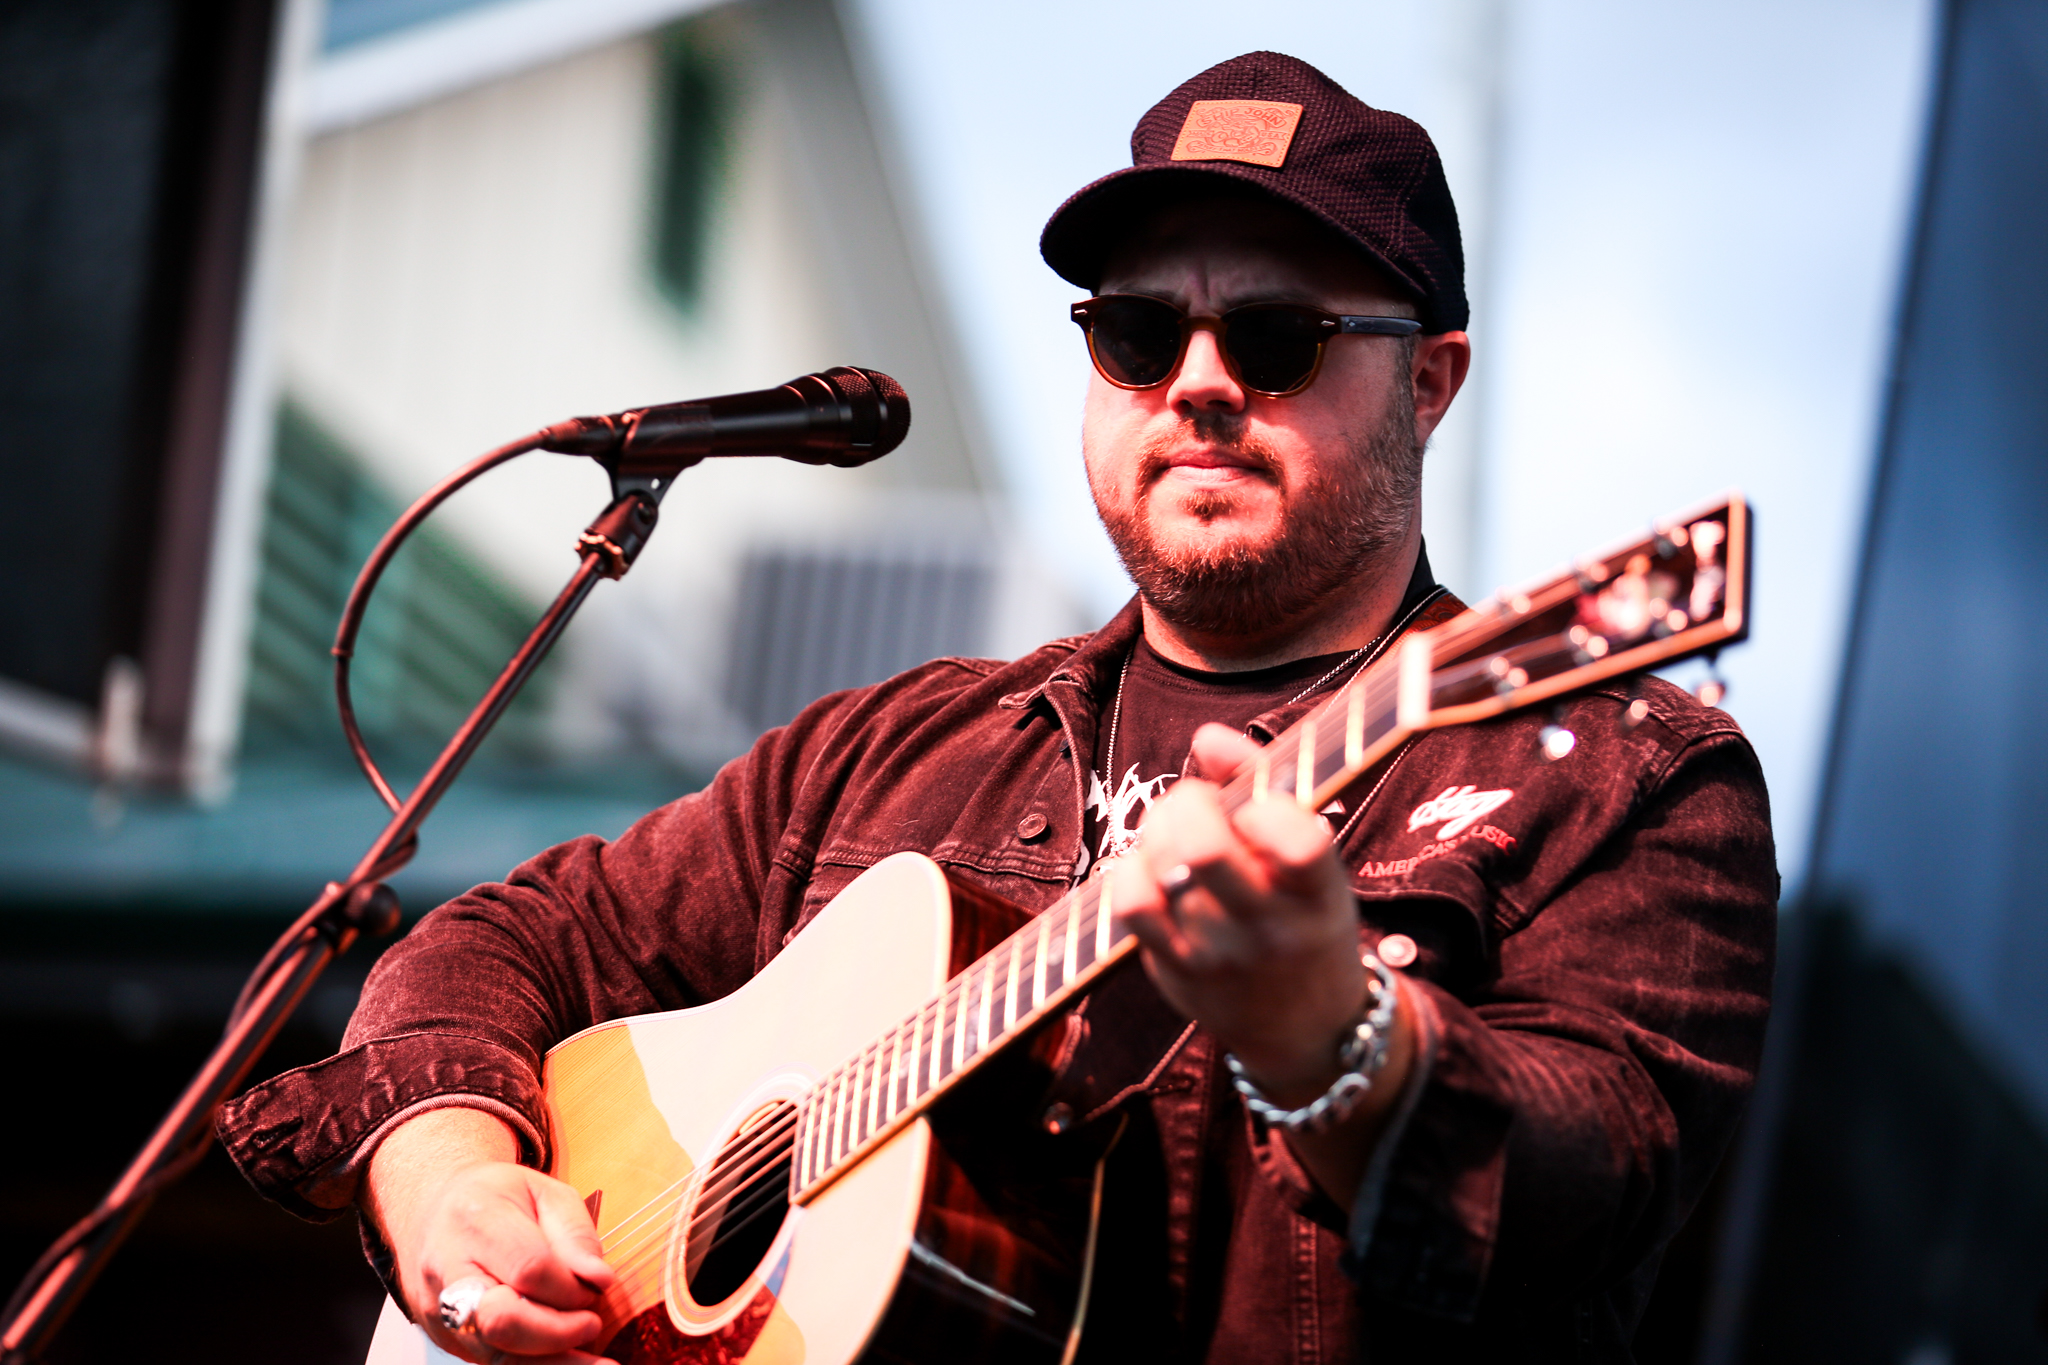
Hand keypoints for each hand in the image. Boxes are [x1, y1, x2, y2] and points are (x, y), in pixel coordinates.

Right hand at [366, 1108, 617, 1363]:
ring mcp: (439, 1309)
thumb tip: (599, 1279)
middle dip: (557, 1331)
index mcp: (476, 1219)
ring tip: (594, 1364)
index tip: (596, 1287)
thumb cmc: (497, 1199)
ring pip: (493, 1352)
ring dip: (550, 1361)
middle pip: (500, 1320)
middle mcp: (447, 1268)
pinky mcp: (444, 1337)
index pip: (529, 1268)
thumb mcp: (546, 1192)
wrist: (433, 1211)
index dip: (570, 1287)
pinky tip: (565, 1360)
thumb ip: (575, 1233)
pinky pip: (490, 1362)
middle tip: (592, 1324)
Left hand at [1106, 723, 1375, 1103]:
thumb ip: (1263, 783)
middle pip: (1204, 847)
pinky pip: (1131, 905)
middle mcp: (1272, 930)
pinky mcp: (1176, 970)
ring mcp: (1220, 955)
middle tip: (1196, 804)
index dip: (1267, 809)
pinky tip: (1150, 867)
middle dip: (1188, 802)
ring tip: (1172, 833)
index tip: (1258, 809)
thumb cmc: (1303, 917)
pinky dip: (1129, 870)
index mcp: (1319, 894)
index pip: (1297, 843)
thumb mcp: (1311, 857)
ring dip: (1156, 831)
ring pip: (1162, 868)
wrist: (1305, 1027)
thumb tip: (1207, 734)